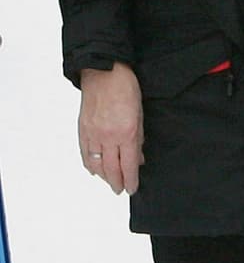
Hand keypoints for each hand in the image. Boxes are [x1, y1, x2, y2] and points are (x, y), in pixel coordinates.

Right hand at [79, 63, 143, 194]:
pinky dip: (89, 164)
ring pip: (96, 164)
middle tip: (120, 190)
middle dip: (116, 182)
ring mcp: (93, 134)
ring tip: (109, 182)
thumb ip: (139, 138)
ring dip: (103, 176)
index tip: (132, 188)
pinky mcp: (83, 129)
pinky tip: (94, 170)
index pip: (129, 165)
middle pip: (111, 168)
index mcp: (126, 133)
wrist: (103, 73)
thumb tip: (139, 157)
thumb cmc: (126, 89)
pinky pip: (85, 153)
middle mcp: (108, 137)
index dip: (130, 180)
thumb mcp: (141, 114)